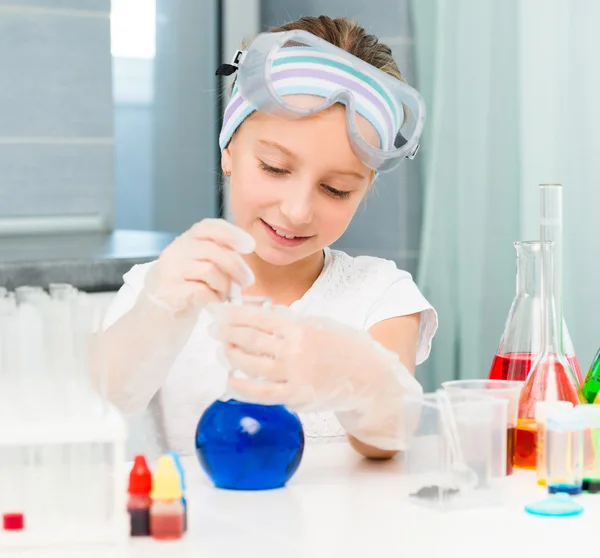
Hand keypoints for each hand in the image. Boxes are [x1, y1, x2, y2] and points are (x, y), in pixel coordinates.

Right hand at [143, 219, 255, 313]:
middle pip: (214, 250)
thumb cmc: (183, 294)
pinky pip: (203, 291)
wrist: (154, 323)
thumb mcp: (199, 268)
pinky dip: (215, 298)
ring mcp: (169, 272)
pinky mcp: (169, 293)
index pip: (208, 227)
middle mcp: (174, 253)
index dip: (232, 233)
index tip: (249, 245)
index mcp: (184, 243)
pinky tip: (212, 303)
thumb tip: (245, 251)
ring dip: (225, 285)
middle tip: (247, 281)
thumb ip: (217, 257)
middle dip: (237, 266)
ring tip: (223, 295)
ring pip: (210, 270)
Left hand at [210, 304, 422, 449]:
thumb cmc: (344, 348)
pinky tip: (231, 380)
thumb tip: (262, 316)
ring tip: (222, 350)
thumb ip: (291, 322)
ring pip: (251, 364)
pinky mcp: (296, 396)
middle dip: (227, 332)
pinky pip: (262, 393)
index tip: (219, 312)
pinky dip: (243, 387)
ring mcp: (294, 374)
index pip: (259, 318)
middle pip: (250, 339)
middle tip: (212, 330)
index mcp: (300, 327)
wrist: (369, 377)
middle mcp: (294, 349)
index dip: (235, 314)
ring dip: (231, 355)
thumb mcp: (320, 325)